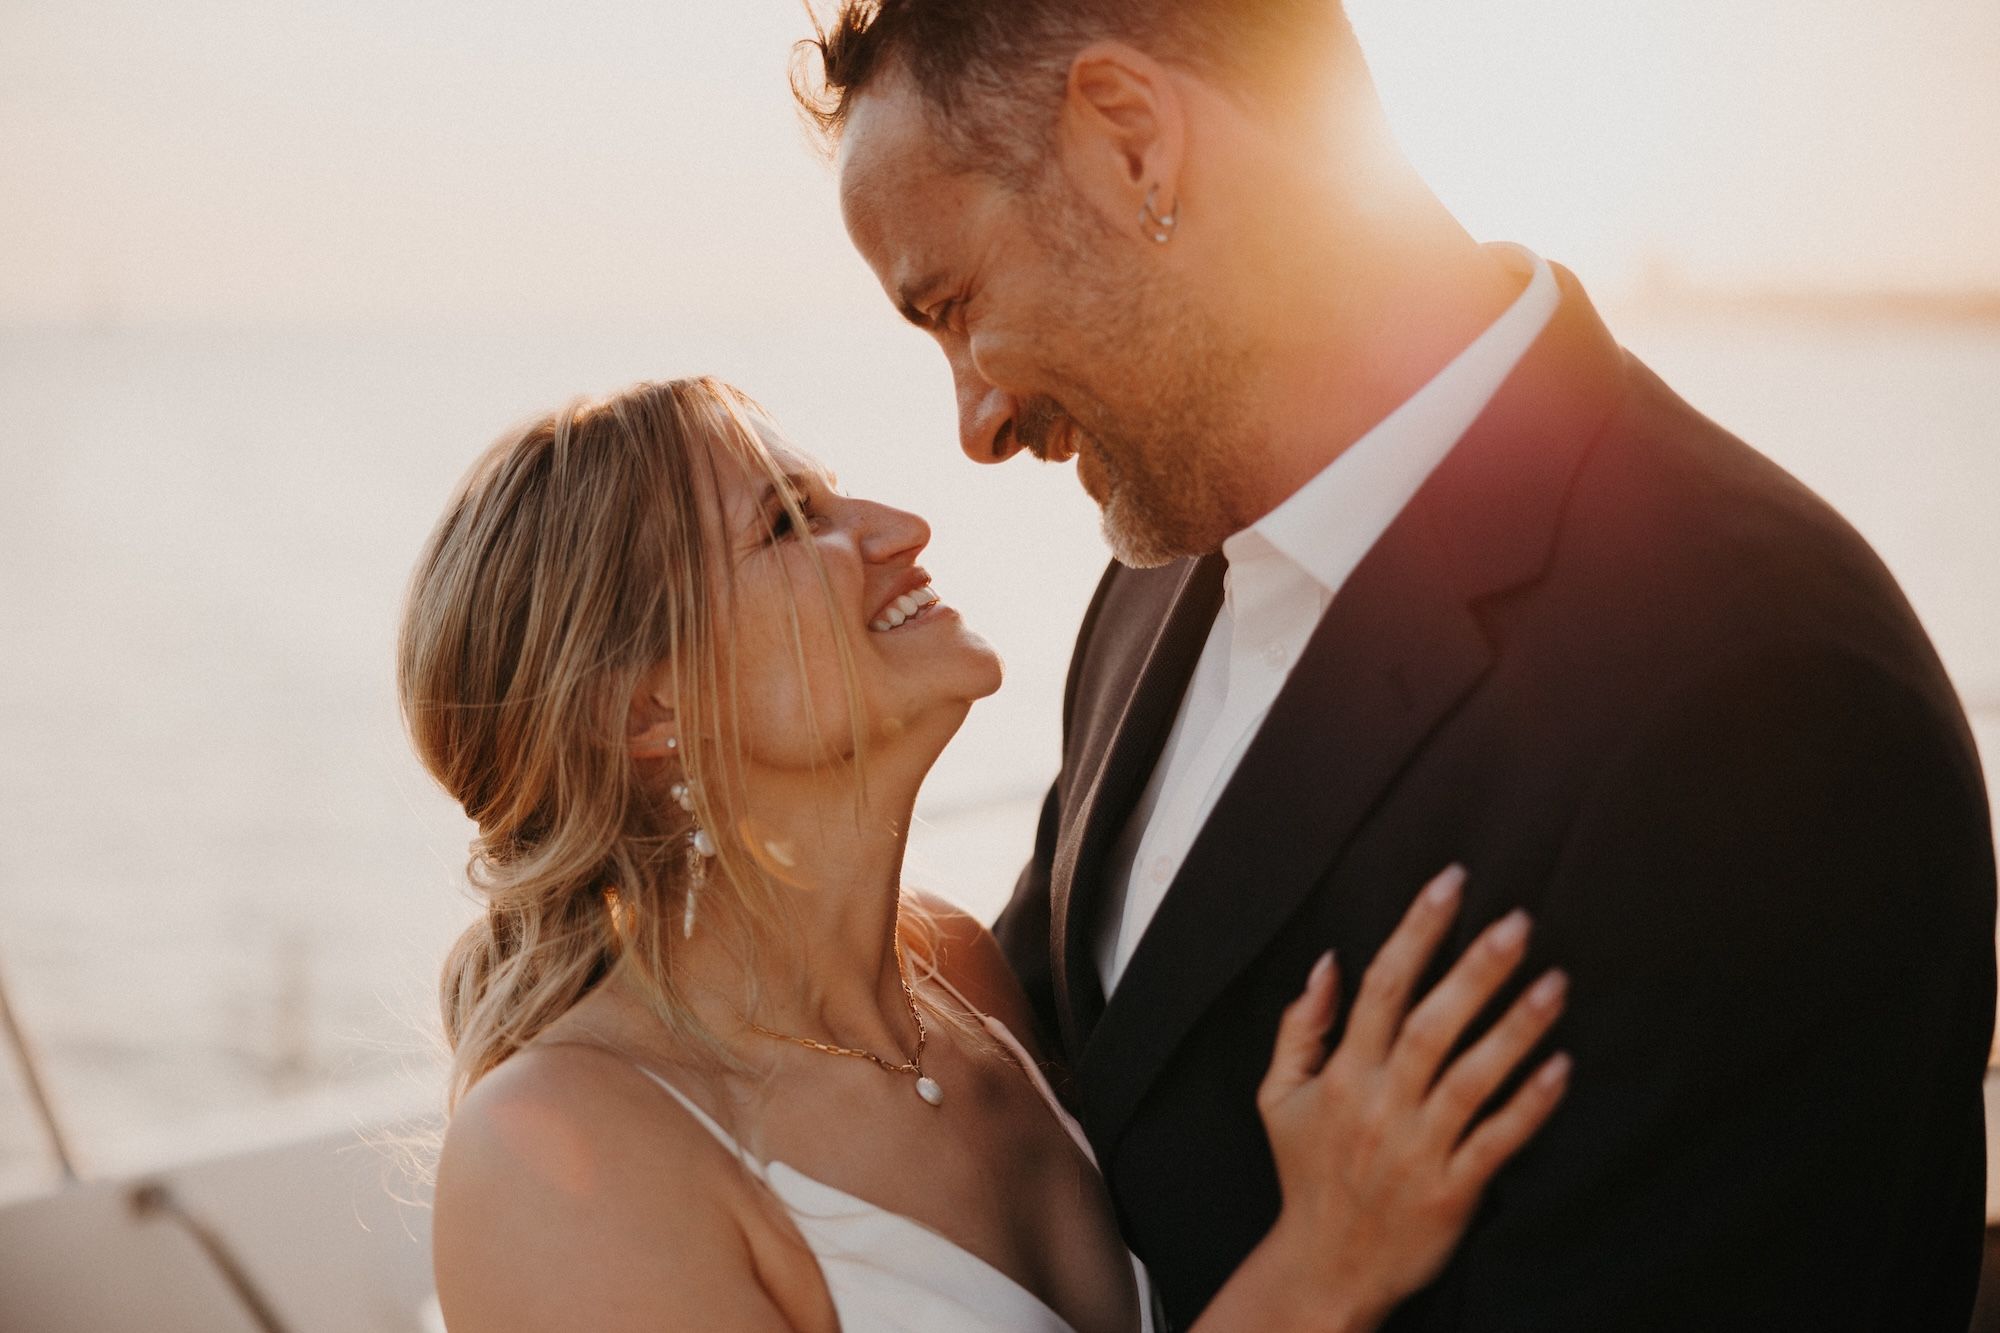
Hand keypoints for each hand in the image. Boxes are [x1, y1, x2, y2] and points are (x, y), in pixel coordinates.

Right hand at [1254, 866, 1569, 1328]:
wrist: (1325, 1268)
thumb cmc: (1308, 1174)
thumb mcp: (1277, 1097)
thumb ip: (1299, 1027)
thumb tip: (1327, 962)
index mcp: (1341, 1075)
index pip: (1381, 987)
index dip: (1417, 930)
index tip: (1451, 884)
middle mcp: (1380, 1104)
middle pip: (1432, 1023)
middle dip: (1476, 968)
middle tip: (1519, 921)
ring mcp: (1418, 1148)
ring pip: (1472, 1077)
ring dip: (1515, 1027)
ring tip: (1556, 981)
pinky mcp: (1452, 1191)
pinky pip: (1498, 1141)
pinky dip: (1530, 1105)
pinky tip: (1562, 1067)